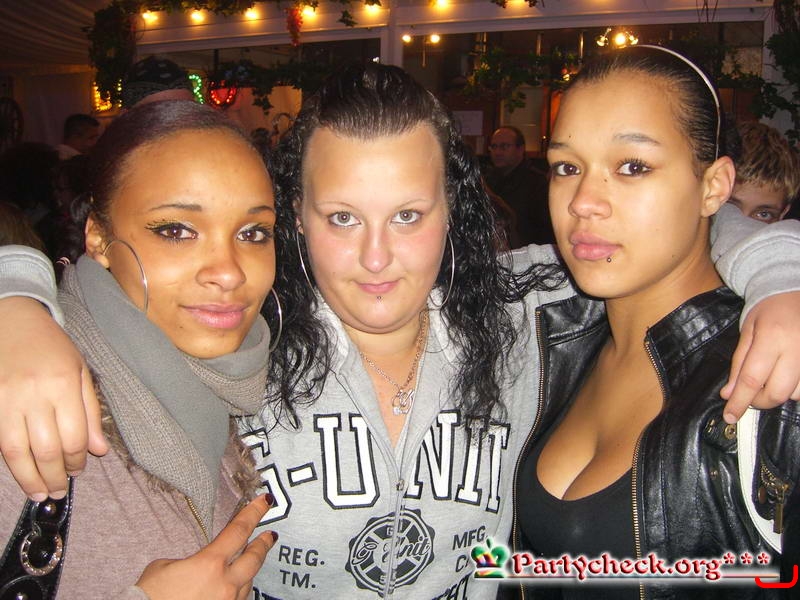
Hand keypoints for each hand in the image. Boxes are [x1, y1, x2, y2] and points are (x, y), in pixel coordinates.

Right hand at [0, 297, 106, 500]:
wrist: (13, 323)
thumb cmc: (52, 348)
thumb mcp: (80, 372)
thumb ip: (90, 412)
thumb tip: (99, 450)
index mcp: (63, 384)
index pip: (73, 436)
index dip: (77, 460)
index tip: (79, 471)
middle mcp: (34, 394)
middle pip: (45, 448)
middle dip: (54, 475)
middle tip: (59, 489)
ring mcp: (7, 400)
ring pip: (16, 451)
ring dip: (29, 477)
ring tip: (40, 492)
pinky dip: (10, 461)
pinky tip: (20, 472)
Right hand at [136, 494, 276, 599]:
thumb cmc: (147, 597)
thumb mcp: (163, 568)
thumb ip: (189, 561)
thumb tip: (197, 565)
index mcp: (210, 564)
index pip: (239, 530)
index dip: (254, 512)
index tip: (265, 501)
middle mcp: (225, 584)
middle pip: (254, 557)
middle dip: (263, 544)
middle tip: (269, 535)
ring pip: (249, 582)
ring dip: (249, 570)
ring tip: (249, 561)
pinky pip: (239, 599)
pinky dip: (238, 590)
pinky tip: (233, 586)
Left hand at [721, 291, 799, 422]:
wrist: (793, 293)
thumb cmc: (767, 311)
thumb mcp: (747, 332)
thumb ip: (738, 364)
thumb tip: (728, 394)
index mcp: (772, 338)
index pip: (752, 379)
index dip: (739, 401)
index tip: (729, 415)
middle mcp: (797, 349)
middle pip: (778, 393)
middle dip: (759, 402)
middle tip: (748, 396)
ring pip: (795, 394)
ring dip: (777, 394)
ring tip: (766, 381)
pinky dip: (792, 390)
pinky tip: (782, 378)